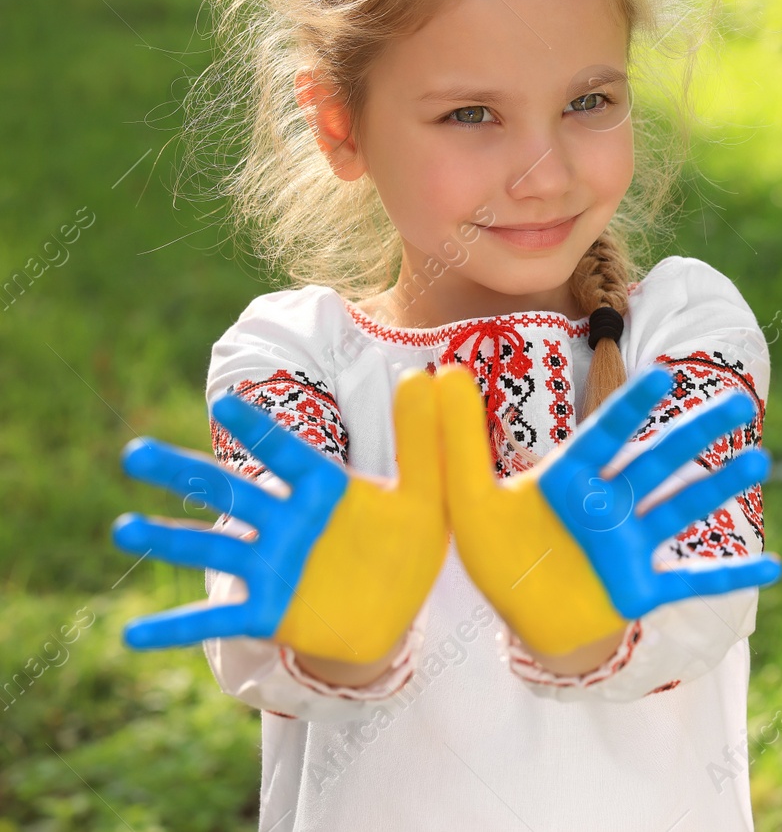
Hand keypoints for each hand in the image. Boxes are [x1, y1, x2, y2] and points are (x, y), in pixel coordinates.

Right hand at [110, 369, 449, 662]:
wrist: (400, 611)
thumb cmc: (410, 543)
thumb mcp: (429, 493)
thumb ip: (424, 439)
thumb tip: (427, 374)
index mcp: (323, 488)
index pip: (287, 453)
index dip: (259, 429)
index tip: (225, 398)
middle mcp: (285, 521)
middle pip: (229, 491)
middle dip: (182, 472)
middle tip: (134, 452)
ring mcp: (270, 566)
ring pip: (212, 548)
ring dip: (167, 538)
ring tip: (123, 528)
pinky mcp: (265, 612)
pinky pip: (215, 619)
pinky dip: (174, 627)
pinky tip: (131, 636)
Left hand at [437, 362, 781, 656]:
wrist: (521, 617)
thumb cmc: (499, 554)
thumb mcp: (466, 499)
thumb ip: (454, 440)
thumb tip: (438, 370)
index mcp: (572, 477)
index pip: (606, 434)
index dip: (633, 408)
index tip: (662, 376)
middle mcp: (610, 503)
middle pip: (658, 460)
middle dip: (696, 432)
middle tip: (738, 399)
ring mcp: (631, 544)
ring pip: (681, 507)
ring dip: (719, 486)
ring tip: (759, 460)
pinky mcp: (641, 587)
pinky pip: (691, 581)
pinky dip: (730, 576)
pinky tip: (774, 566)